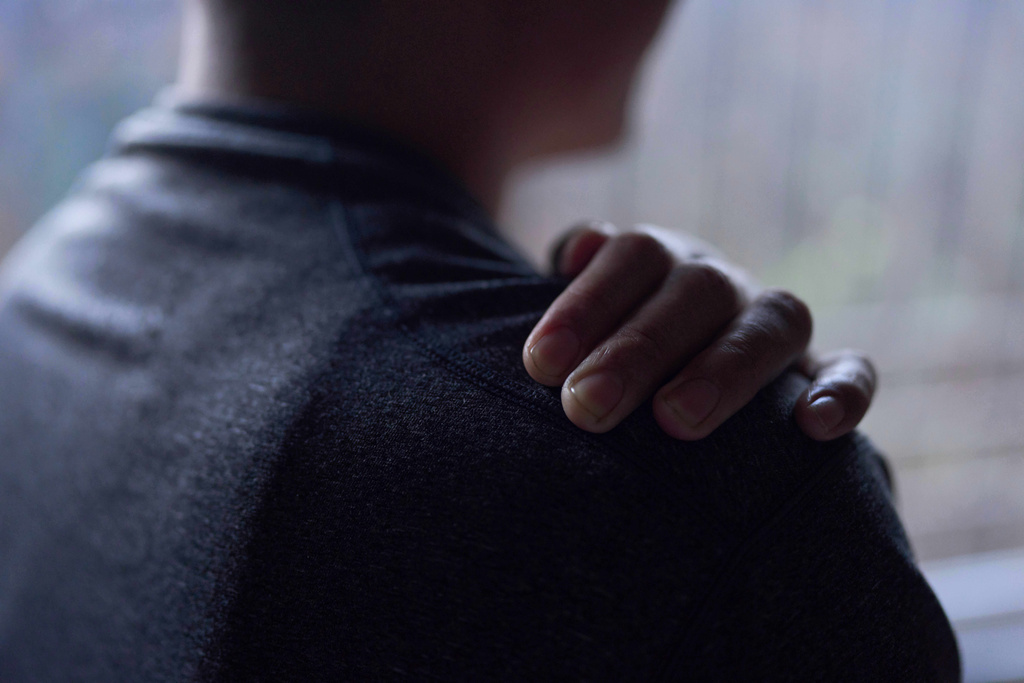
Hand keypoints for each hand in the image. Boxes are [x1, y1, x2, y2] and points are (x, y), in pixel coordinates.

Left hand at [522, 222, 875, 440]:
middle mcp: (721, 282)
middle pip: (695, 291)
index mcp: (661, 259)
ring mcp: (772, 323)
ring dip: (724, 368)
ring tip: (675, 420)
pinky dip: (842, 391)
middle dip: (637, 349)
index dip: (587, 303)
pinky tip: (813, 427)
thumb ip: (571, 283)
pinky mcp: (821, 370)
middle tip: (585, 407)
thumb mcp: (578, 318)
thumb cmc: (599, 355)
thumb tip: (574, 250)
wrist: (666, 380)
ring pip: (773, 322)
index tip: (541, 363)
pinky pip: (852, 369)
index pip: (633, 256)